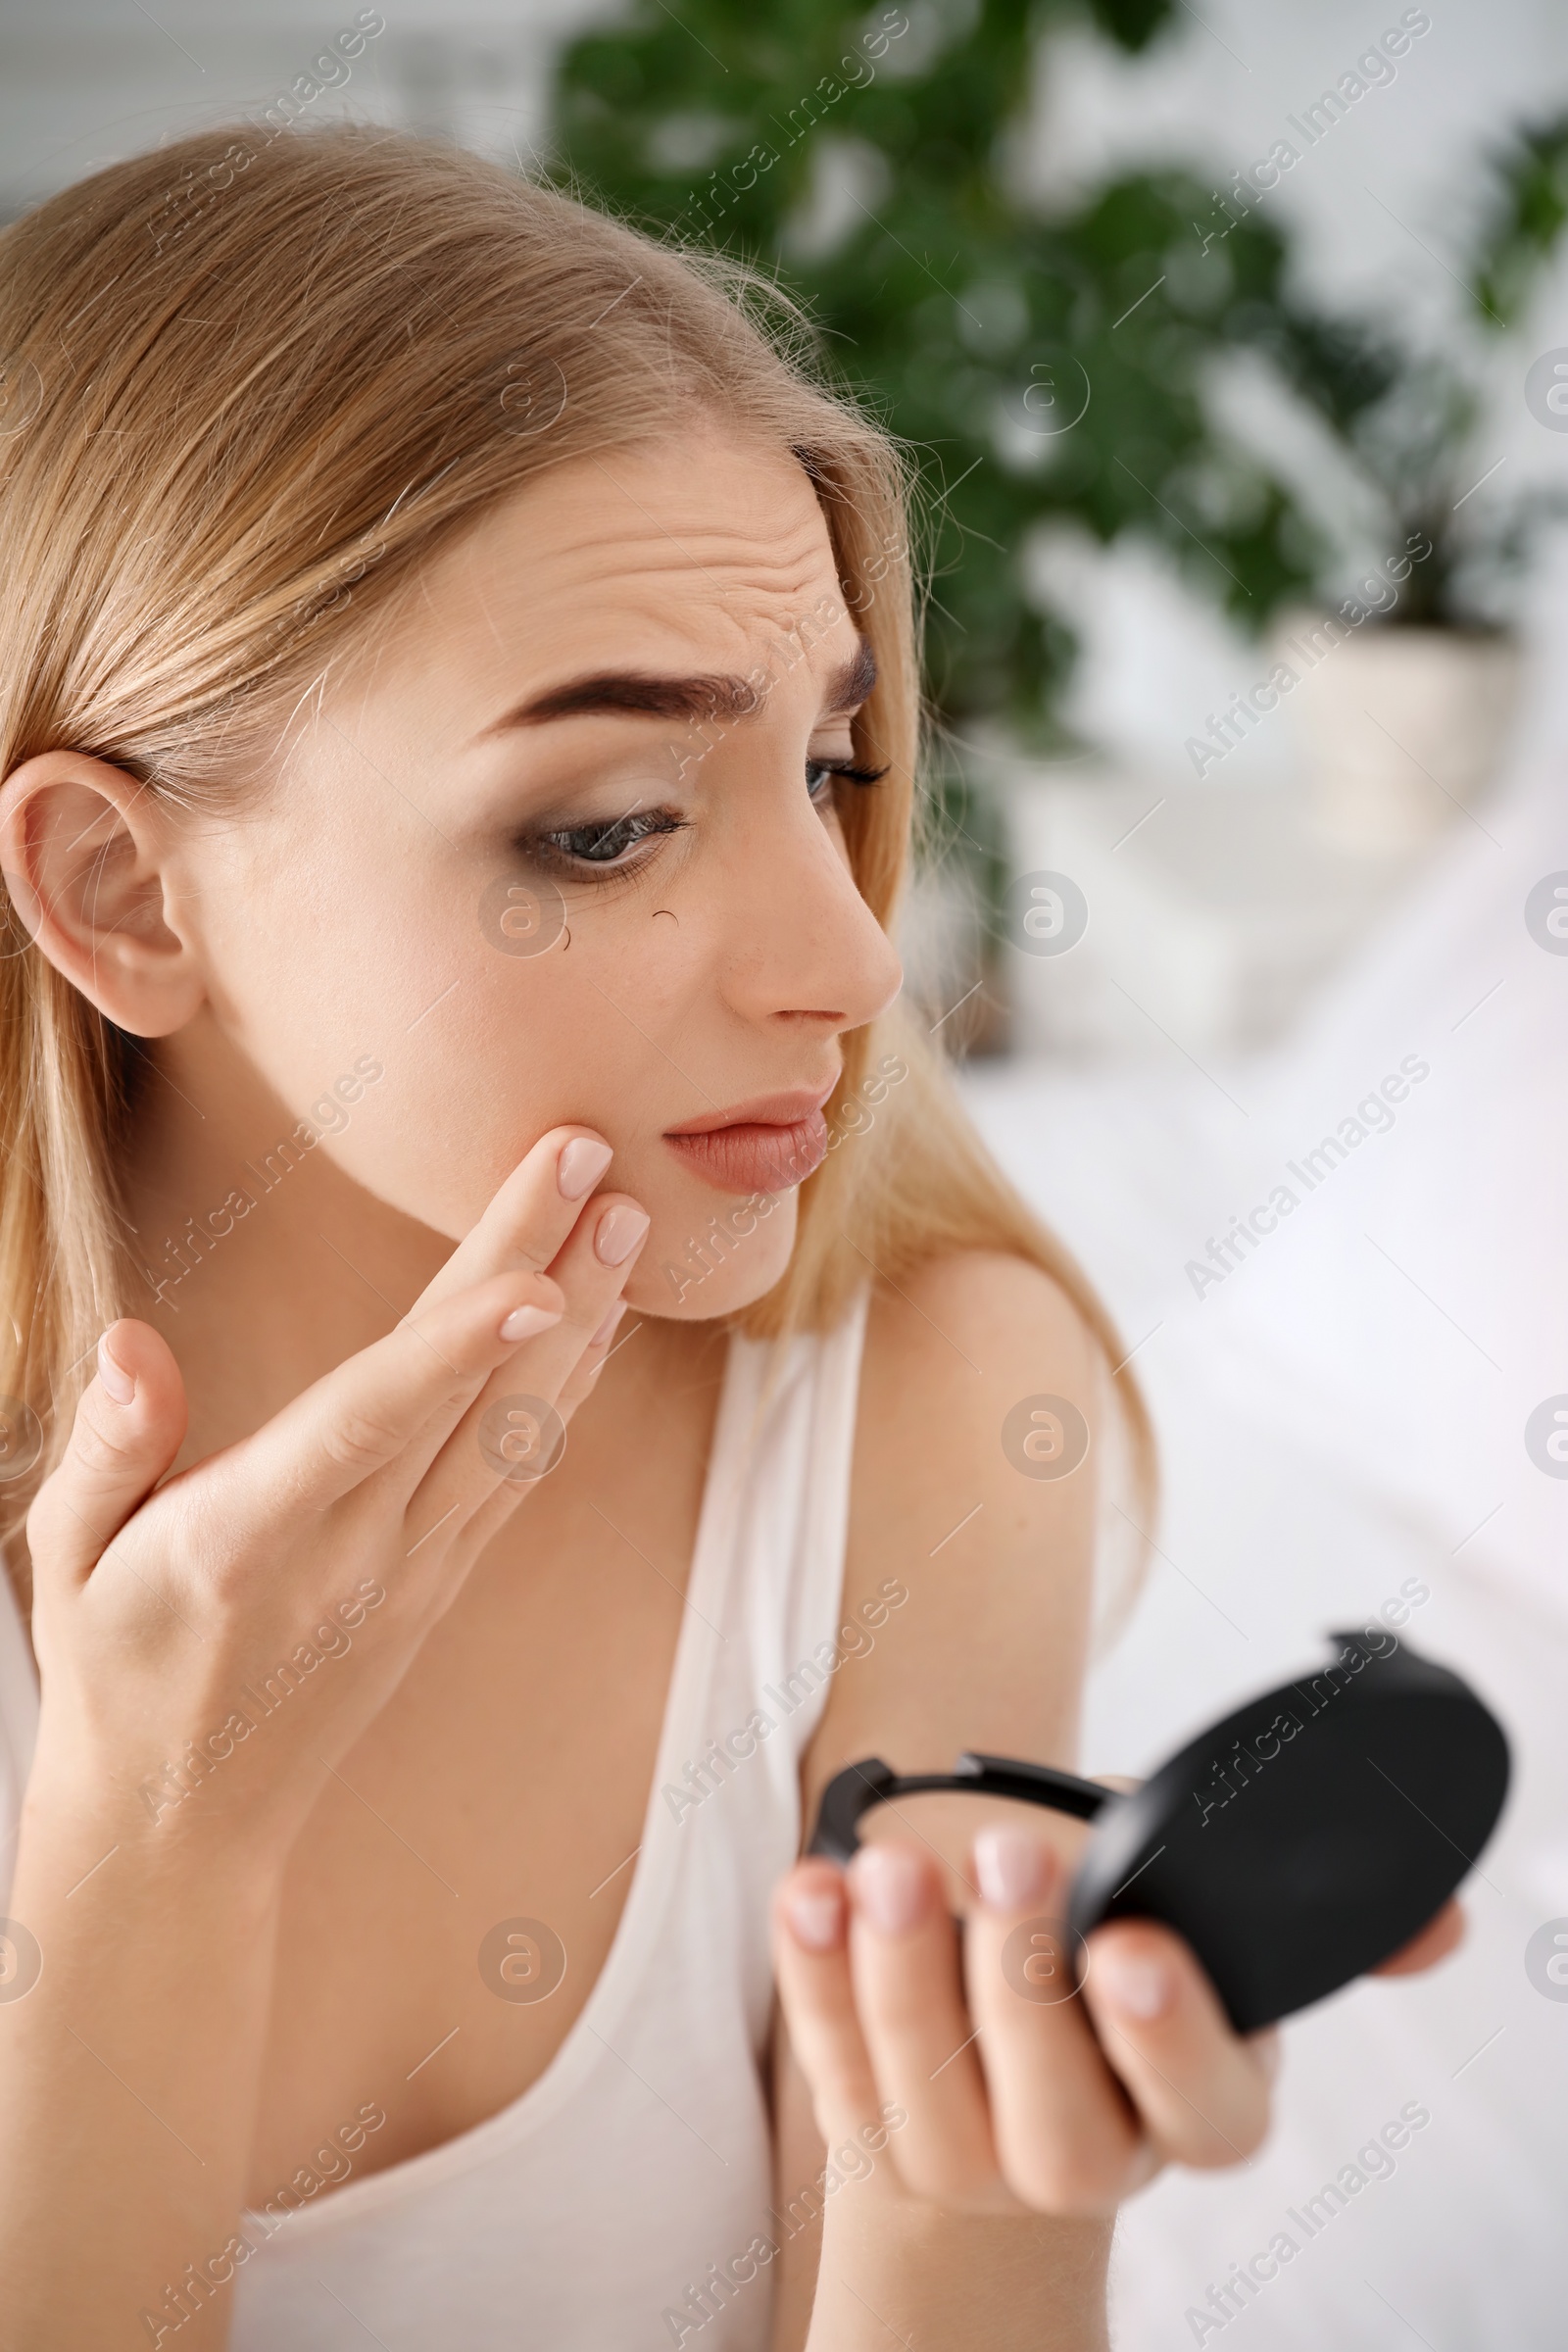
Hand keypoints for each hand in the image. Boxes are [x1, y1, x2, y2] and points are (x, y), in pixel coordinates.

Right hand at [22, 1124, 646, 1867]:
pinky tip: (600, 1319)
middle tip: (594, 1156)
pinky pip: (519, 1472)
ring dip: (582, 1322)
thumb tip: (131, 1342)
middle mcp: (350, 1554)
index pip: (365, 1426)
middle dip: (541, 1269)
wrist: (183, 1829)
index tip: (536, 1277)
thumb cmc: (111, 1671)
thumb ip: (105, 1449)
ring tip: (631, 1218)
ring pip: (519, 1432)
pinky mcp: (442, 1583)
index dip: (455, 1351)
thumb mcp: (66, 1562)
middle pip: (468, 1397)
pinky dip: (566, 1389)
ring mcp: (411, 1573)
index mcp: (244, 1538)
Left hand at [773, 1827, 1463, 2219]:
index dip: (1167, 2032)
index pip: (1203, 2107)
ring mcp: (968, 2157)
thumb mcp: (1210, 1922)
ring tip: (888, 1865)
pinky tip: (810, 1889)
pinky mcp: (870, 2120)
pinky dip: (813, 1974)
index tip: (1128, 1940)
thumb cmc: (1118, 1941)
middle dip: (1024, 1984)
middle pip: (1059, 2121)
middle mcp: (1087, 2156)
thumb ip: (1298, 1918)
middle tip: (1006, 1853)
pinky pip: (834, 2062)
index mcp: (1198, 2107)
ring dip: (901, 1976)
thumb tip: (1437, 1922)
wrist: (1005, 2037)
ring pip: (932, 2097)